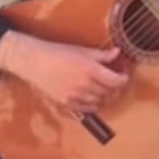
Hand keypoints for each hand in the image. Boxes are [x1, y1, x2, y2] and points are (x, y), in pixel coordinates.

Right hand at [0, 33, 127, 113]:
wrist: (35, 62)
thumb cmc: (58, 53)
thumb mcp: (82, 50)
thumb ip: (102, 55)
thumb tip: (117, 53)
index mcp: (90, 69)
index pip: (116, 81)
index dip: (123, 79)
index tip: (123, 74)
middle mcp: (85, 84)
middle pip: (109, 91)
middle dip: (114, 85)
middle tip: (113, 79)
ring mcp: (76, 95)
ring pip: (99, 100)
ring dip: (104, 95)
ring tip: (102, 87)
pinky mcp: (67, 102)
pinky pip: (87, 108)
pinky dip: (93, 104)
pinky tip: (92, 97)